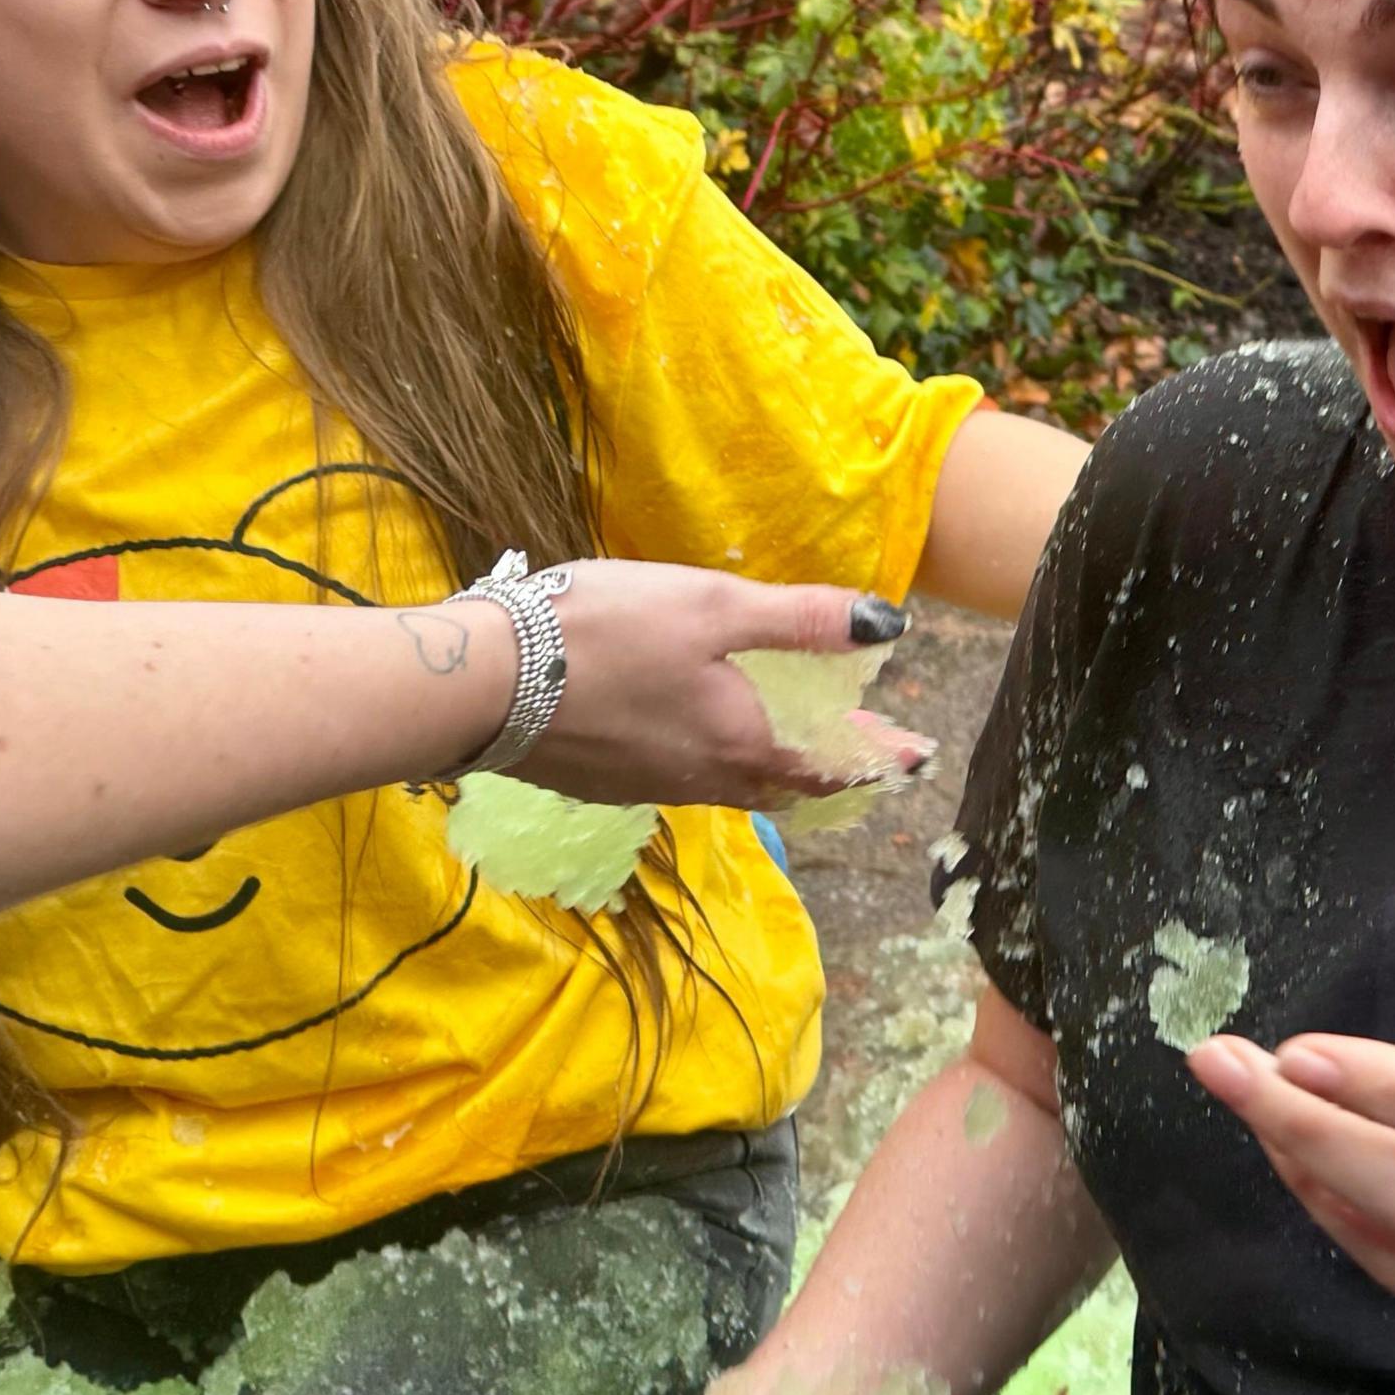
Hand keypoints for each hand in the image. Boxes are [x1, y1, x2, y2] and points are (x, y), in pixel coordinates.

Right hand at [448, 561, 932, 810]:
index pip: (833, 764)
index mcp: (744, 744)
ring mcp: (651, 786)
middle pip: (787, 781)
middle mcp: (705, 780)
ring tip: (792, 739)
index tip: (915, 757)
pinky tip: (701, 732)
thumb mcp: (712, 608)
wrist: (479, 685)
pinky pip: (684, 774)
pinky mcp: (605, 779)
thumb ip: (801, 621)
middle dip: (831, 765)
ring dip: (774, 762)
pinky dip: (716, 757)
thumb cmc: (602, 635)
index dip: (879, 757)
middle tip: (863, 750)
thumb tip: (889, 626)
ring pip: (734, 781)